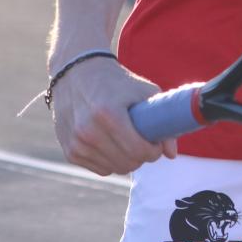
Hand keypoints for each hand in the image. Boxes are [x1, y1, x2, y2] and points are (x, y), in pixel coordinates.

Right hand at [50, 55, 175, 174]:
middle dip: (141, 157)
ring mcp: (76, 143)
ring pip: (114, 169)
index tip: (156, 144)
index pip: (138, 150)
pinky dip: (110, 161)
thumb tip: (172, 154)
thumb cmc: (116, 81)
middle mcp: (87, 130)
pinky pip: (100, 169)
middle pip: (127, 163)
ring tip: (129, 141)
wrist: (76, 72)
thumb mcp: (143, 91)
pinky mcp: (69, 151)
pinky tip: (111, 143)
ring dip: (126, 160)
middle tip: (144, 143)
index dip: (154, 151)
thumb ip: (162, 120)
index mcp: (108, 113)